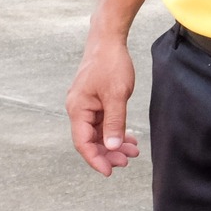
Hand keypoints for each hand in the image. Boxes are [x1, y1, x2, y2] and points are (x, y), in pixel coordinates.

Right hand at [66, 34, 141, 176]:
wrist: (108, 39)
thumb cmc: (110, 63)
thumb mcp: (116, 95)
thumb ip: (114, 122)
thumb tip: (111, 147)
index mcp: (78, 109)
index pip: (83, 143)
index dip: (96, 159)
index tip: (110, 171)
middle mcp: (78, 109)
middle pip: (91, 140)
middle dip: (108, 153)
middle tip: (127, 161)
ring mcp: (86, 104)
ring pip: (99, 132)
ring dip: (114, 143)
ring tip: (133, 151)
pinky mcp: (95, 100)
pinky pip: (103, 121)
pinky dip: (115, 130)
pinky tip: (129, 137)